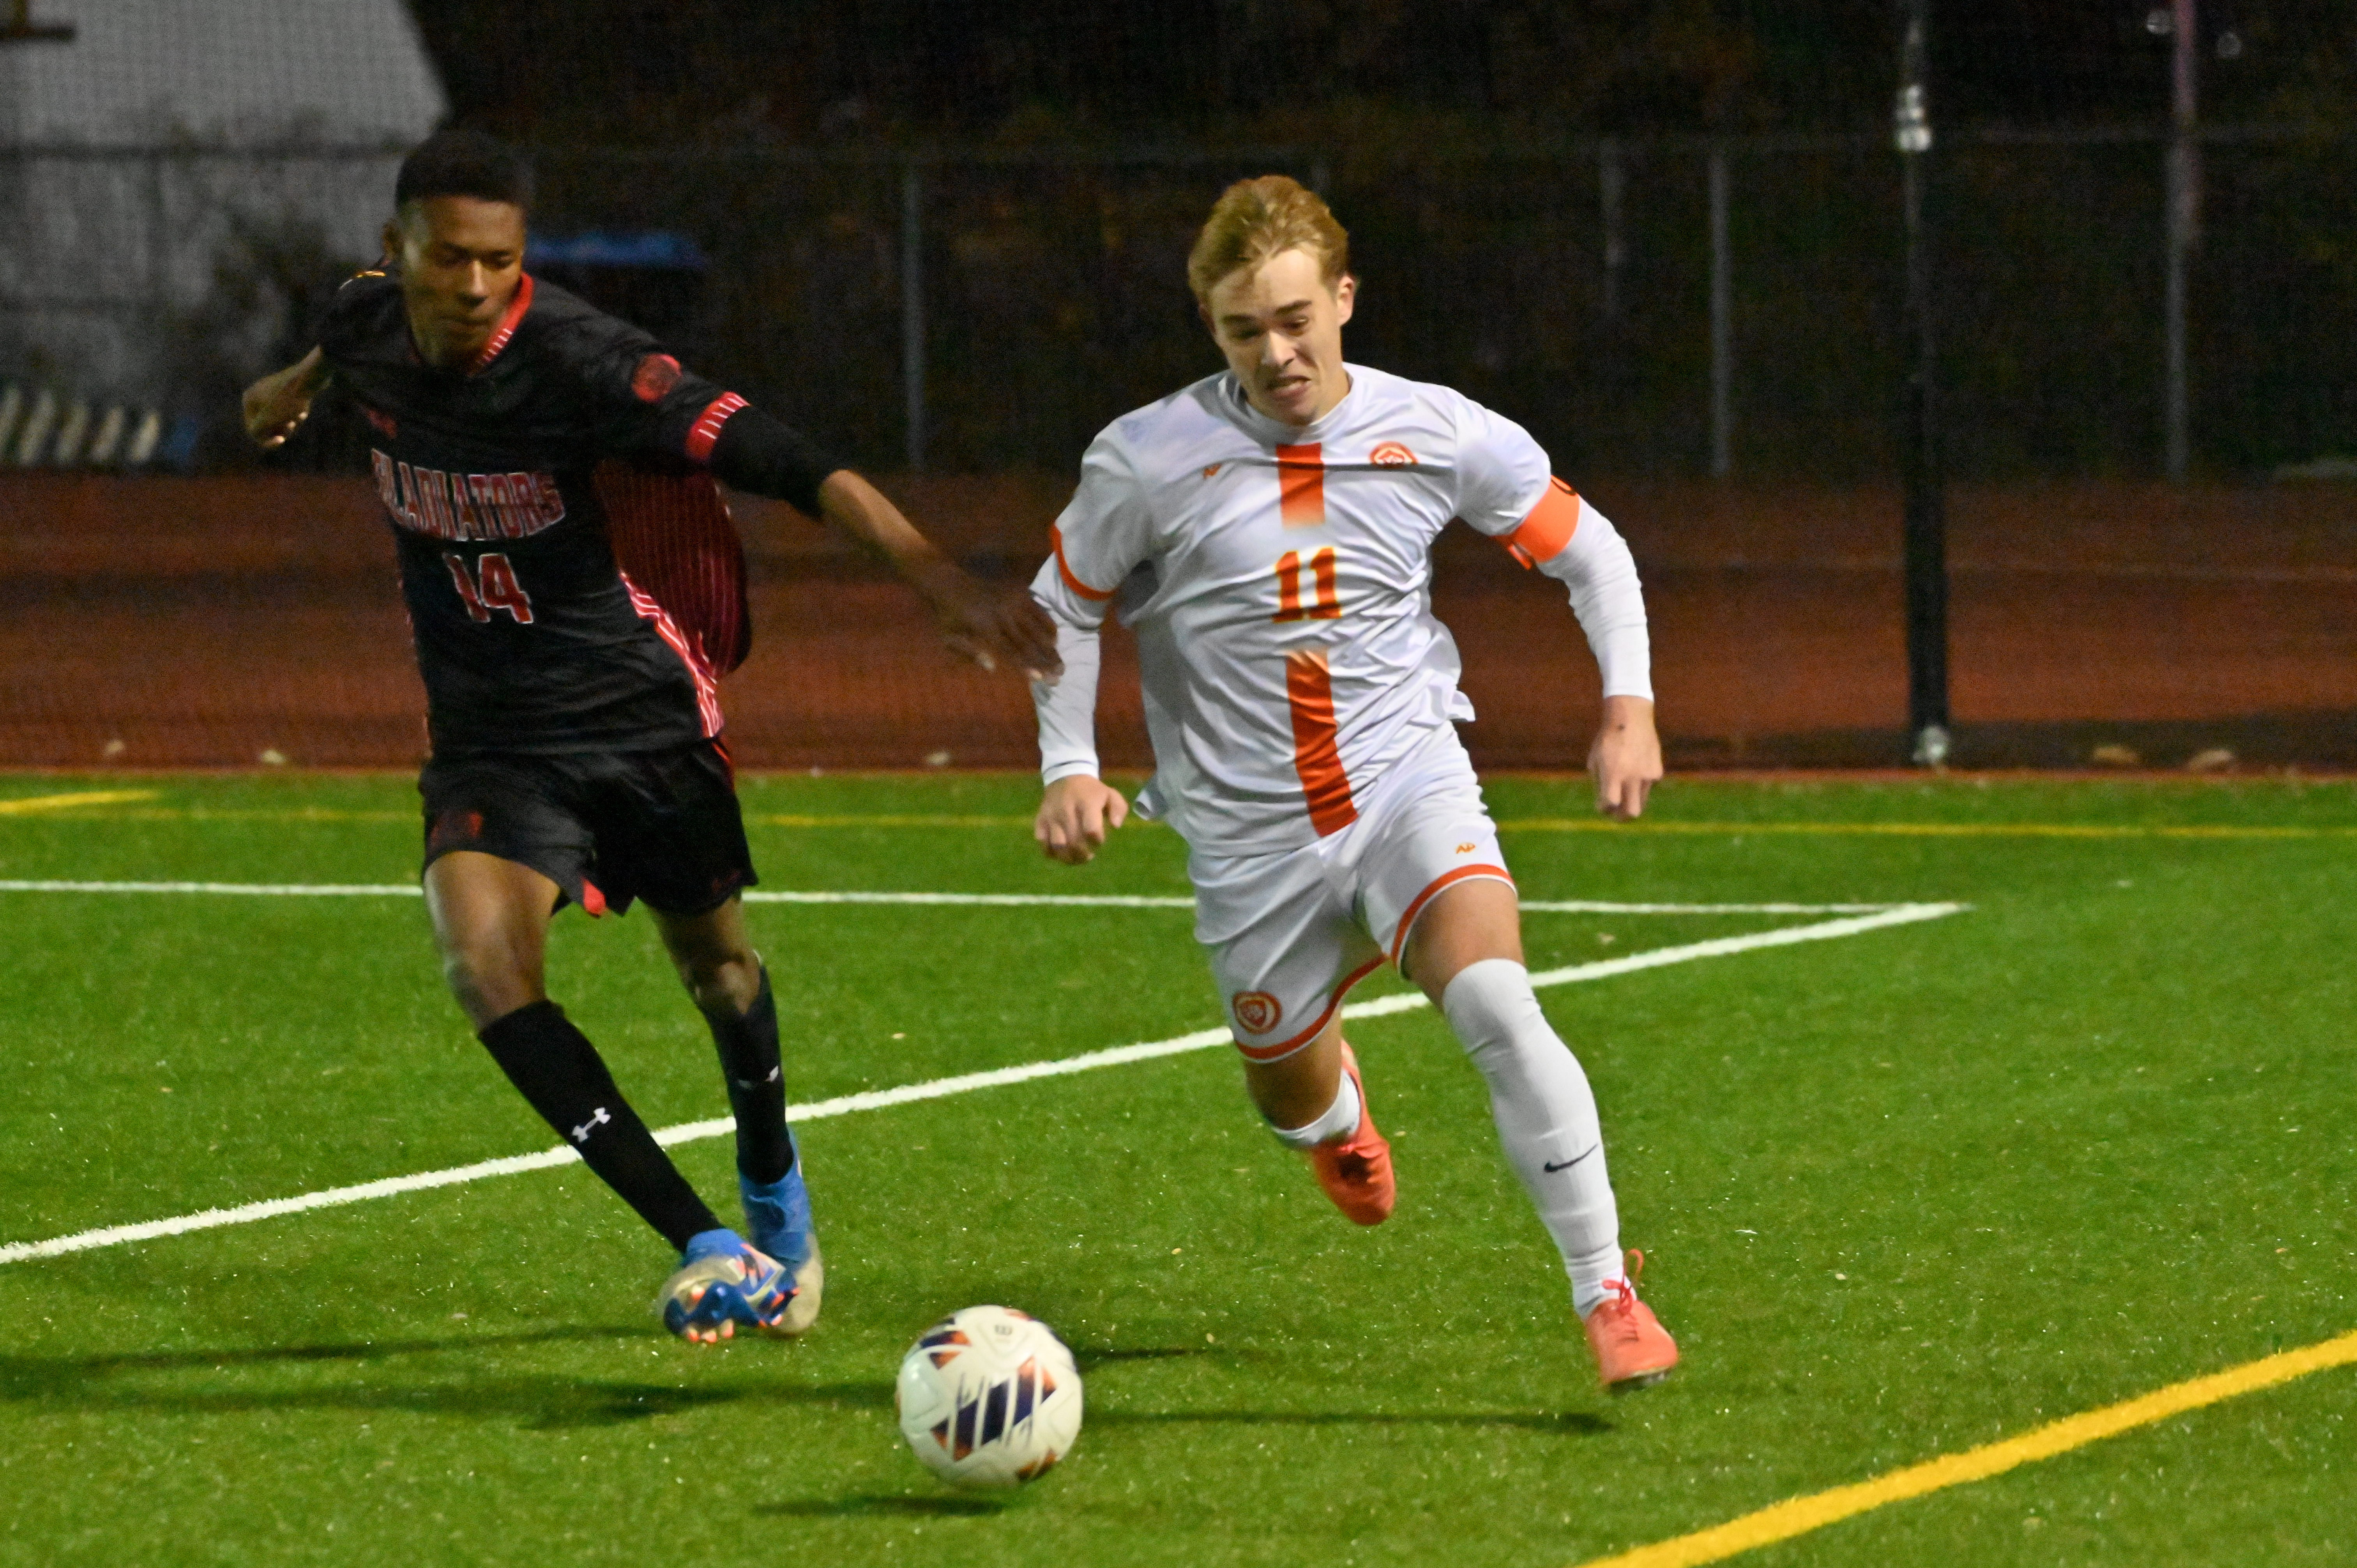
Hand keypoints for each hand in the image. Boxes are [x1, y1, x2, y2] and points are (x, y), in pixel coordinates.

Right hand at [241, 348, 325, 448]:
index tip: (282, 440)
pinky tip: (304, 411)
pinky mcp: (289, 390)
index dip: (267, 440)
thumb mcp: (270, 419)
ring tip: (300, 415)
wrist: (310, 376)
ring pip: (281, 419)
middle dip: (281, 429)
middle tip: (292, 425)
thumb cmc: (289, 399)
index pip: (253, 429)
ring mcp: (272, 390)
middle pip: (267, 425)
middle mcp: (257, 393)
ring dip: (291, 422)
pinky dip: (297, 414)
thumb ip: (257, 430)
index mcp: (248, 399)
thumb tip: (253, 432)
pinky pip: (291, 410)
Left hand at [910, 558, 1062, 679]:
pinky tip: (1055, 638)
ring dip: (1050, 647)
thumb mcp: (949, 638)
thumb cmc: (949, 616)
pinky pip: (1038, 609)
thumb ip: (969, 653)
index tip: (1040, 678)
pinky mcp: (1018, 592)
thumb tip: (992, 667)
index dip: (1025, 665)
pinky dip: (1048, 624)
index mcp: (984, 627)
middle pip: (1028, 641)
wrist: (950, 583)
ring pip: (1037, 627)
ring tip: (1060, 663)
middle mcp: (1002, 614)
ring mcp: (1012, 601)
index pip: (1010, 650)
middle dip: (1045, 659)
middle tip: (1059, 675)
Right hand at [1035, 774, 1128, 863]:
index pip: (1091, 829)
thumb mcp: (1110, 794)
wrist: (1065, 777)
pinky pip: (1043, 843)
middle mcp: (1066, 810)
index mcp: (1086, 803)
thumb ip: (1119, 809)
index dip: (1097, 841)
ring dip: (1068, 857)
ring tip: (1075, 858)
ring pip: (1057, 845)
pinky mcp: (1040, 821)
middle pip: (1074, 841)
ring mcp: (1051, 816)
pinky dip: (1052, 853)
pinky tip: (1062, 852)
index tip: (1099, 841)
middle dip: (1083, 854)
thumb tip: (1116, 826)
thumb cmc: (1092, 792)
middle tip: (1089, 855)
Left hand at [1588, 694, 1662, 819]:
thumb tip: (1606, 804)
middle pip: (1631, 813)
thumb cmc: (1607, 739)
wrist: (1630, 718)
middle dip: (1622, 817)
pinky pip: (1647, 786)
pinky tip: (1635, 769)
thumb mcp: (1595, 760)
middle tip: (1616, 813)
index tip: (1601, 805)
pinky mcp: (1657, 771)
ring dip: (1631, 802)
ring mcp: (1647, 775)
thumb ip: (1600, 783)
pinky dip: (1639, 785)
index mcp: (1613, 774)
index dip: (1603, 808)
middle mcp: (1632, 777)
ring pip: (1641, 802)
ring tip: (1623, 792)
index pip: (1609, 804)